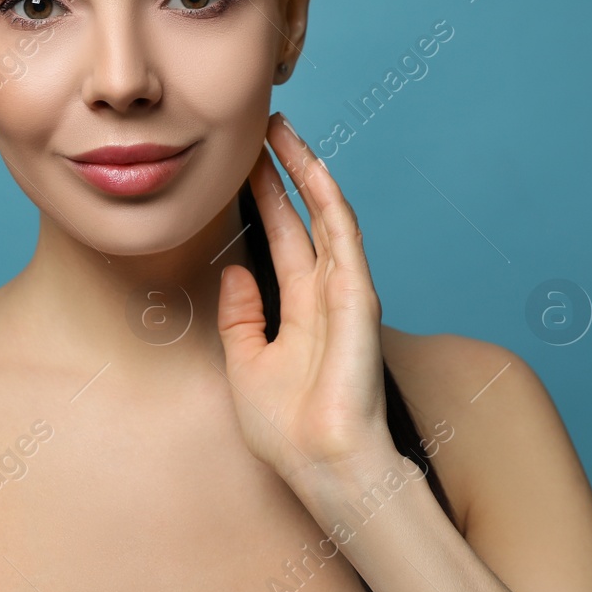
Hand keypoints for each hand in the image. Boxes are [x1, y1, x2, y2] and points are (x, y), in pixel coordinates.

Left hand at [216, 112, 395, 493]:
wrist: (320, 465)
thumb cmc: (288, 429)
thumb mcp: (246, 361)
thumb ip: (240, 314)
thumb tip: (233, 269)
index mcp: (298, 308)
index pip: (280, 235)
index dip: (264, 195)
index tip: (244, 161)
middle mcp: (324, 293)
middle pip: (301, 215)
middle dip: (281, 170)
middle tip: (262, 126)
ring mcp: (344, 291)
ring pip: (325, 213)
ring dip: (305, 170)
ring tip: (281, 130)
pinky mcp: (358, 297)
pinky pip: (344, 237)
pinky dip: (328, 199)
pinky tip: (312, 167)